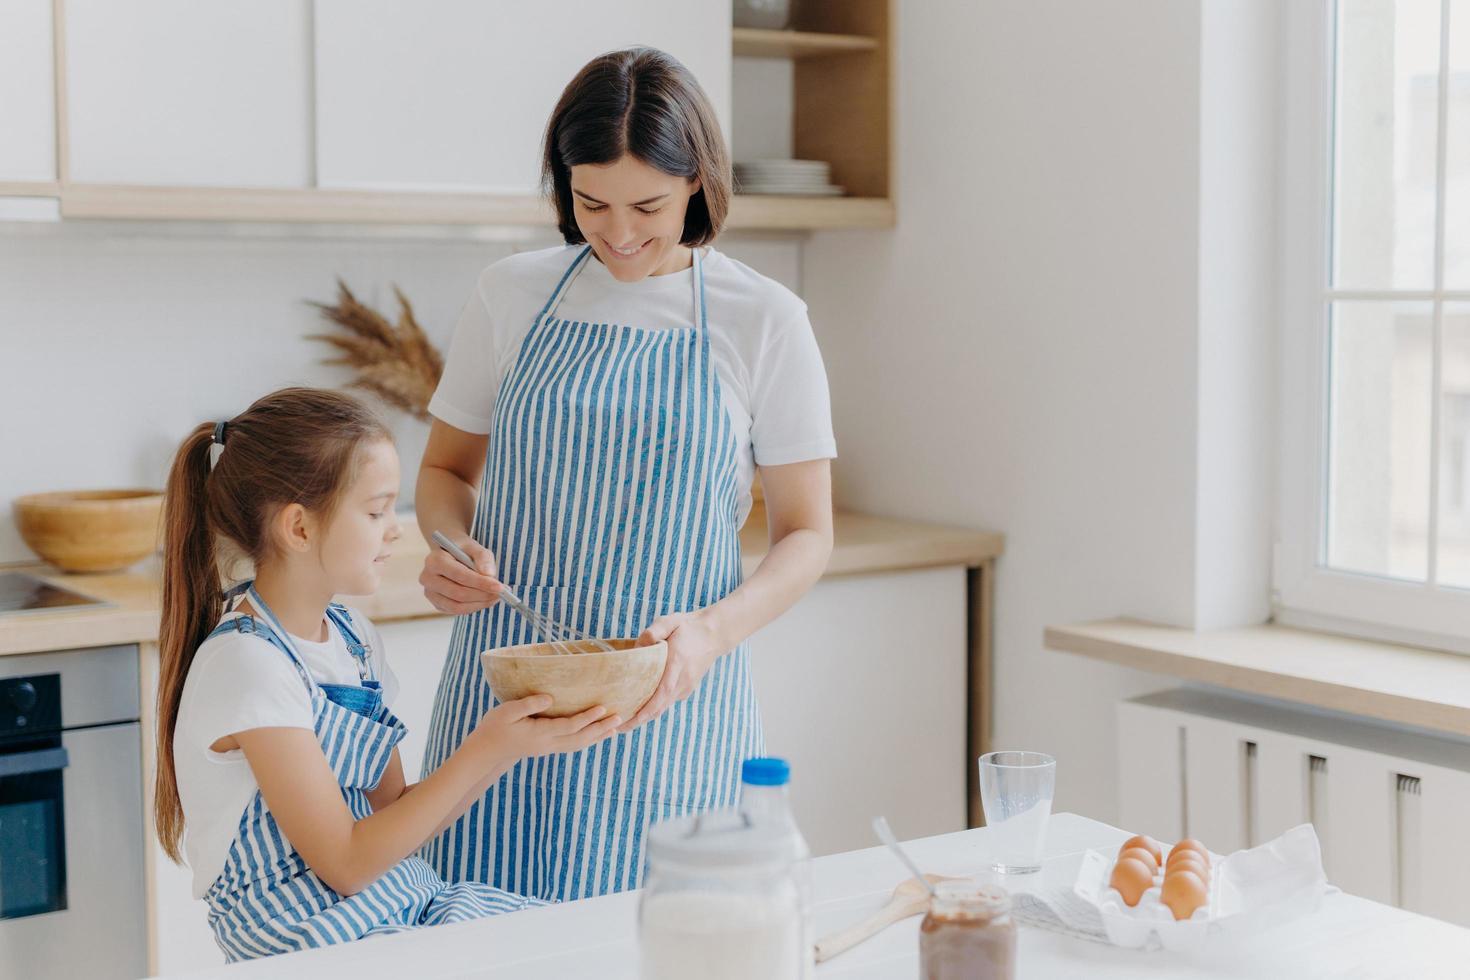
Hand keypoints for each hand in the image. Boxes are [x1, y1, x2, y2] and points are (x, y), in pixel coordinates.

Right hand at [420, 535, 500, 614]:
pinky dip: (474, 607)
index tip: (500, 587)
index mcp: (434, 560)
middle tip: (502, 593)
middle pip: (458, 593)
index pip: (459, 575)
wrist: (450, 555)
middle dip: (483, 595)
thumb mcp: (475, 547)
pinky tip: (485, 600)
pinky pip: (456, 610)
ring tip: (496, 597)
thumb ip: (483, 558)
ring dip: (480, 603)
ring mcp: (430, 592)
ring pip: (457, 606)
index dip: (481, 583)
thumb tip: (489, 575)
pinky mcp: (436, 603)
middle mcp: (427, 577)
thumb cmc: (463, 550)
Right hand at [472, 695, 620, 761]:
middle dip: (600, 728)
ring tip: (615, 728)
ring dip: (597, 736)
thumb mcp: (506, 712)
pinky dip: (587, 740)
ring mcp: (548, 748)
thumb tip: (550, 699)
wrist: (486, 753)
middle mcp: (548, 744)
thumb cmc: (494, 728)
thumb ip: (528, 705)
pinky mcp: (547, 748)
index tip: (603, 708)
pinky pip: (572, 745)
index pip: (570, 726)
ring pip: (578, 745)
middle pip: (580, 738)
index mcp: (539, 734)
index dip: (587, 718)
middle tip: (620, 717)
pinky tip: (595, 734)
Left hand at [619, 610, 726, 731]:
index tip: (632, 719)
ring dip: (644, 717)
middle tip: (616, 729)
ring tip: (622, 723)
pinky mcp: (685, 689)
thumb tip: (639, 647)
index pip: (663, 691)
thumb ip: (654, 631)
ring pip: (663, 707)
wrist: (714, 634)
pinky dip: (652, 708)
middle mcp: (683, 680)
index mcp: (678, 663)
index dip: (647, 708)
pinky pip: (667, 702)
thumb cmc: (689, 627)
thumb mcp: (671, 621)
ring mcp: (686, 687)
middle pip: (660, 707)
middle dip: (638, 720)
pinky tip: (637, 709)